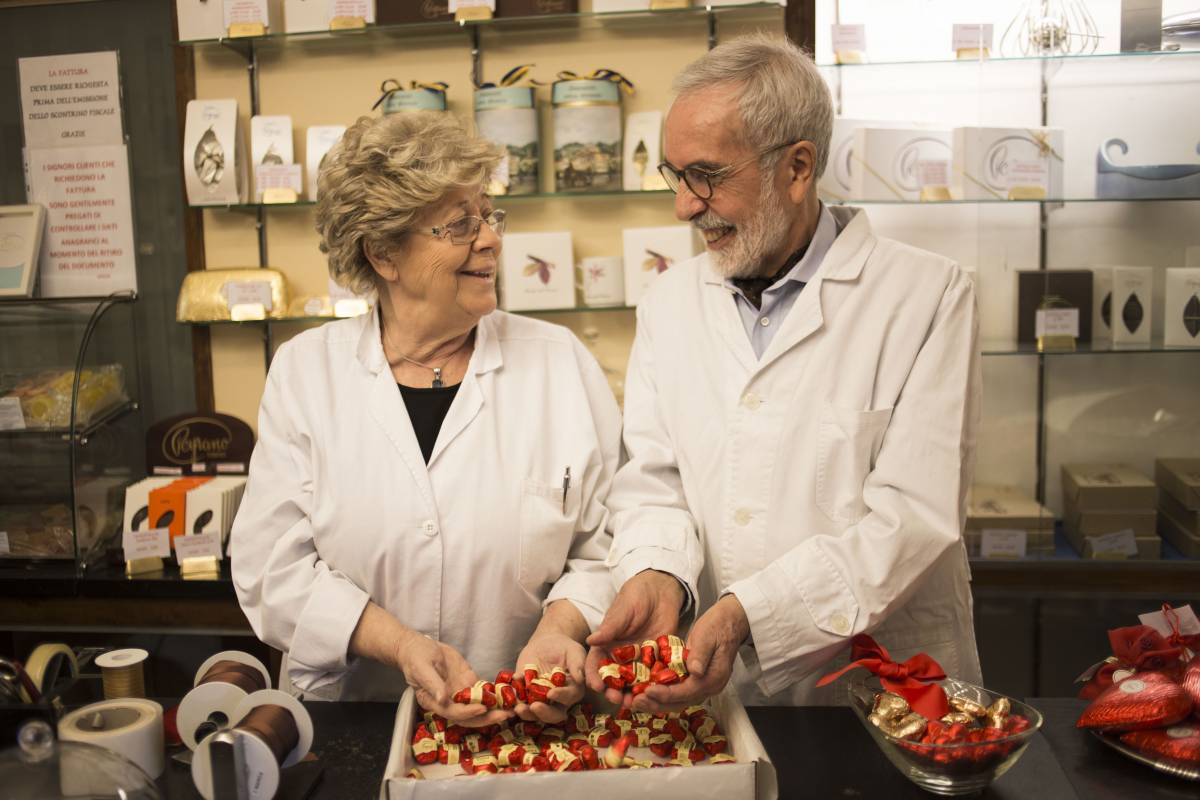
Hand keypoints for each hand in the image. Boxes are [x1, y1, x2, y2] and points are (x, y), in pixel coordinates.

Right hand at [395, 633, 509, 727]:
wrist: (417, 647)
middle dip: (488, 717)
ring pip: (479, 707)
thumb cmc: (415, 657)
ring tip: (513, 709)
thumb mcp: (421, 668)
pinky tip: (510, 694)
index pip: (454, 713)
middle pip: (470, 716)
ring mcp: (459, 693)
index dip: (469, 712)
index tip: (483, 708)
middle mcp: (449, 702)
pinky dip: (496, 695)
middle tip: (507, 715)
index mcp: (434, 702)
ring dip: (496, 709)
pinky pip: (482, 692)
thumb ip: (432, 684)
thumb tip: (443, 699)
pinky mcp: (467, 683)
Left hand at [513, 630, 585, 723]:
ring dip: (527, 714)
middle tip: (534, 706)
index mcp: (573, 691)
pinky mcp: (525, 695)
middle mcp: (557, 701)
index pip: (569, 698)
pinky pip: (519, 702)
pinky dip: (513, 702)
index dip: (561, 697)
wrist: (547, 644)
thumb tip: (580, 678)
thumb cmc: (565, 648)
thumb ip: (577, 664)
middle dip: (544, 713)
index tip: (552, 693)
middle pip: (553, 714)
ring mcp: (540, 700)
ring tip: (518, 708)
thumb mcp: (574, 652)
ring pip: (535, 714)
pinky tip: (507, 697)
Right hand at [585, 570, 683, 706]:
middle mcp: (621, 656)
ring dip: (633, 693)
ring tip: (636, 703)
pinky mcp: (657, 660)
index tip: (596, 686)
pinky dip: (653, 686)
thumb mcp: (622, 611)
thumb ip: (609, 628)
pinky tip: (655, 694)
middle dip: (613, 691)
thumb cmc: (636, 597)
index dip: (594, 676)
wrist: (661, 591)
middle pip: (613, 679)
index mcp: (607, 644)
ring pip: (633, 682)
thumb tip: (590, 640)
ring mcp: (639, 660)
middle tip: (617, 699)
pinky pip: (654, 677)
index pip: (595, 663)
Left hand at [633, 594, 749, 712]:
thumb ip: (700, 654)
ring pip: (679, 701)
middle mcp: (709, 687)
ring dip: (658, 702)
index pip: (685, 692)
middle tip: (636, 702)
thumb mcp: (708, 635)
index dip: (665, 694)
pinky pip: (679, 693)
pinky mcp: (698, 681)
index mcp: (713, 678)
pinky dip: (664, 694)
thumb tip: (694, 671)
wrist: (732, 622)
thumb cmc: (719, 626)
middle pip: (681, 703)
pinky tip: (649, 691)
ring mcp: (704, 686)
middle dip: (657, 704)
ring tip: (638, 701)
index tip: (647, 691)